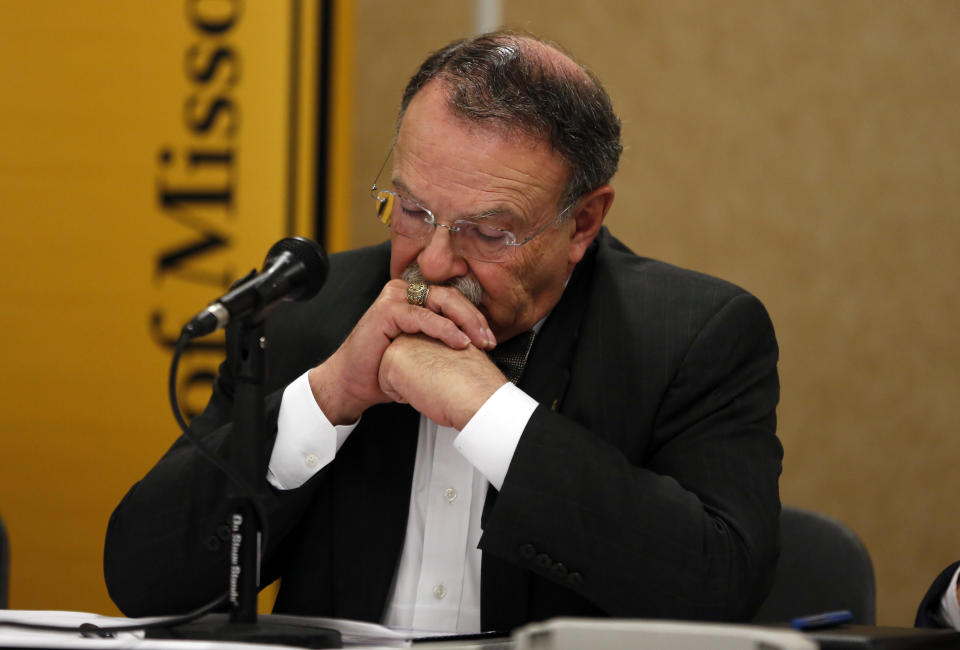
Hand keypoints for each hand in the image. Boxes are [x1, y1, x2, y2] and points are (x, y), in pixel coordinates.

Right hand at [309, 280, 495, 423]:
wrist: (353, 383)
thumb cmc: (383, 368)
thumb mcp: (420, 349)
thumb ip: (442, 339)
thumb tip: (477, 345)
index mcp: (414, 298)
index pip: (453, 299)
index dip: (474, 317)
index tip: (490, 338)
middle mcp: (404, 292)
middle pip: (451, 296)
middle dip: (475, 318)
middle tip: (489, 340)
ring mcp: (395, 298)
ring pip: (441, 302)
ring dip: (465, 322)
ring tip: (479, 341)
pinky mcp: (387, 309)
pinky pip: (423, 316)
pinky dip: (444, 329)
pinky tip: (459, 342)